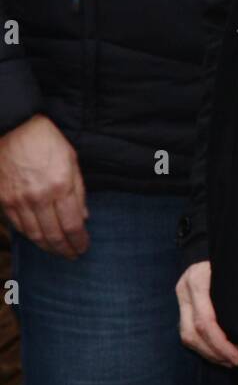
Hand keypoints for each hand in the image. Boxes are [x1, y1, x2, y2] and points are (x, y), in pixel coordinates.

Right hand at [0, 114, 88, 257]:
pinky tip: (39, 239)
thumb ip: (78, 191)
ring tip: (57, 251)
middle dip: (65, 249)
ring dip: (48, 247)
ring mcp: (19, 200)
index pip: (72, 225)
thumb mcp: (71, 160)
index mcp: (60, 185)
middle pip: (53, 235)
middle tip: (72, 255)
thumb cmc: (47, 141)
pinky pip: (19, 226)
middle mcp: (39, 197)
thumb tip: (84, 217)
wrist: (14, 129)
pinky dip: (30, 236)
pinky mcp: (4, 200)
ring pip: (35, 235)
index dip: (79, 241)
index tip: (83, 247)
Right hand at [177, 260, 237, 366]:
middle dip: (215, 353)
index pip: (205, 321)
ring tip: (230, 360)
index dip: (222, 344)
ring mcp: (181, 297)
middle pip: (192, 333)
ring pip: (187, 336)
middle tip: (237, 361)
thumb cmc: (234, 254)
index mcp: (198, 279)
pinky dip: (204, 347)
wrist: (216, 237)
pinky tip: (220, 353)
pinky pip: (188, 332)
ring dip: (209, 353)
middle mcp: (184, 289)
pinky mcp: (182, 304)